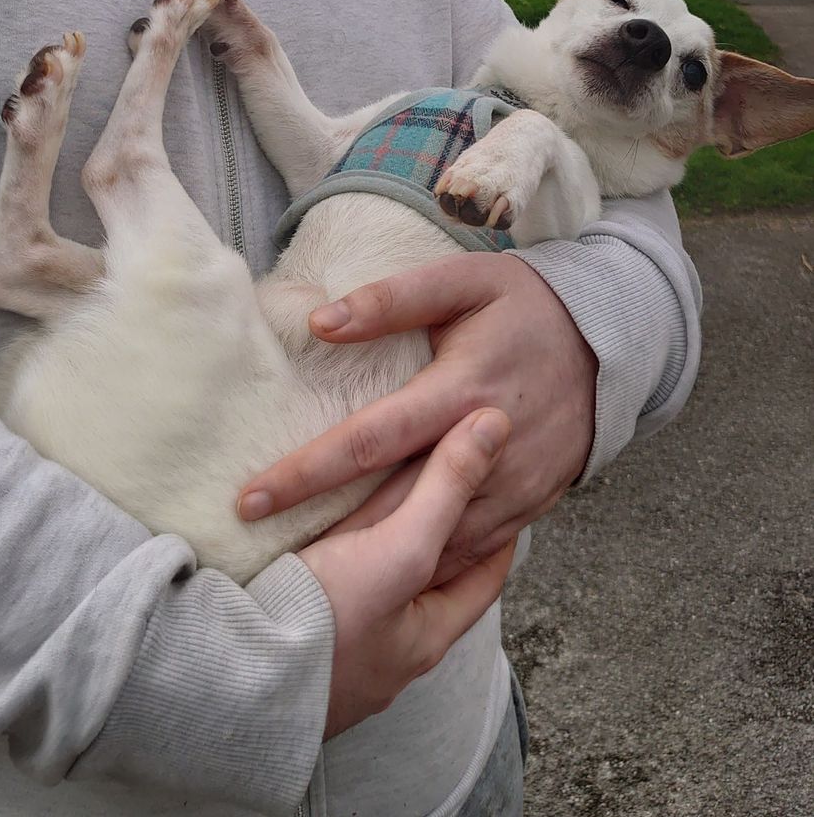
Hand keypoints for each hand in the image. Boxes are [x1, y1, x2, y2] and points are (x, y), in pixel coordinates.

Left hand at [240, 253, 596, 582]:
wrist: (609, 344)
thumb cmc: (525, 305)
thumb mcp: (464, 281)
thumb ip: (393, 299)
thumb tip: (322, 322)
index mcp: (460, 389)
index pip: (368, 440)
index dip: (306, 472)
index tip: (251, 499)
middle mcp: (485, 448)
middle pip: (394, 505)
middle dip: (327, 536)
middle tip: (264, 559)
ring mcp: (514, 484)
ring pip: (435, 538)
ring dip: (375, 561)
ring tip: (311, 579)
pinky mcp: (531, 503)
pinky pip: (474, 548)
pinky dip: (429, 565)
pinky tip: (385, 578)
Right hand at [298, 409, 514, 738]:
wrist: (229, 681)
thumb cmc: (325, 622)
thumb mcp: (399, 550)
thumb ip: (445, 488)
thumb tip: (496, 425)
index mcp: (428, 634)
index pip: (486, 573)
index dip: (498, 529)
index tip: (499, 492)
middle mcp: (393, 652)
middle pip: (429, 581)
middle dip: (436, 538)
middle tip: (440, 494)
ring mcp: (345, 655)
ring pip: (378, 589)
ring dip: (380, 551)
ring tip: (378, 511)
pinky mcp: (300, 646)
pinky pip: (334, 597)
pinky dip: (337, 567)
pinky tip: (319, 548)